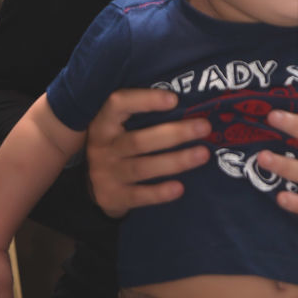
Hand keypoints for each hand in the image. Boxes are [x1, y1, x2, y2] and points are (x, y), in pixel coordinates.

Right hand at [86, 88, 210, 217]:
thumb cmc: (119, 147)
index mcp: (104, 124)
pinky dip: (160, 193)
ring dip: (176, 161)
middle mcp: (102, 148)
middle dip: (175, 133)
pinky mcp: (113, 197)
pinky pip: (139, 196)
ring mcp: (106, 174)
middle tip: (204, 127)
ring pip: (143, 168)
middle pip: (138, 141)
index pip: (118, 104)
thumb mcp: (118, 128)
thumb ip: (142, 117)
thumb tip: (190, 105)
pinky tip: (180, 188)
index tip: (175, 99)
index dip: (145, 100)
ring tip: (203, 154)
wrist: (93, 188)